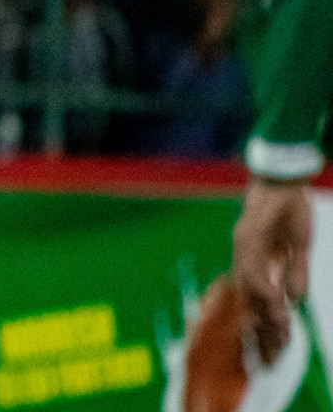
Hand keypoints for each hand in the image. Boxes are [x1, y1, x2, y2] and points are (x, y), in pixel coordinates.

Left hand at [232, 176, 312, 363]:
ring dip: (263, 315)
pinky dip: (264, 287)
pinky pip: (254, 266)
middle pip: (248, 302)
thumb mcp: (298, 248)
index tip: (270, 354)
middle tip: (269, 360)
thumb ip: (295, 273)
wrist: (281, 179)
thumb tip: (293, 299)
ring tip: (275, 339)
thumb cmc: (289, 211)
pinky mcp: (249, 235)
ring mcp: (244, 247)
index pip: (256, 302)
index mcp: (254, 263)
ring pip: (250, 288)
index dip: (262, 327)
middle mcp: (244, 257)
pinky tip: (275, 304)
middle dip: (259, 333)